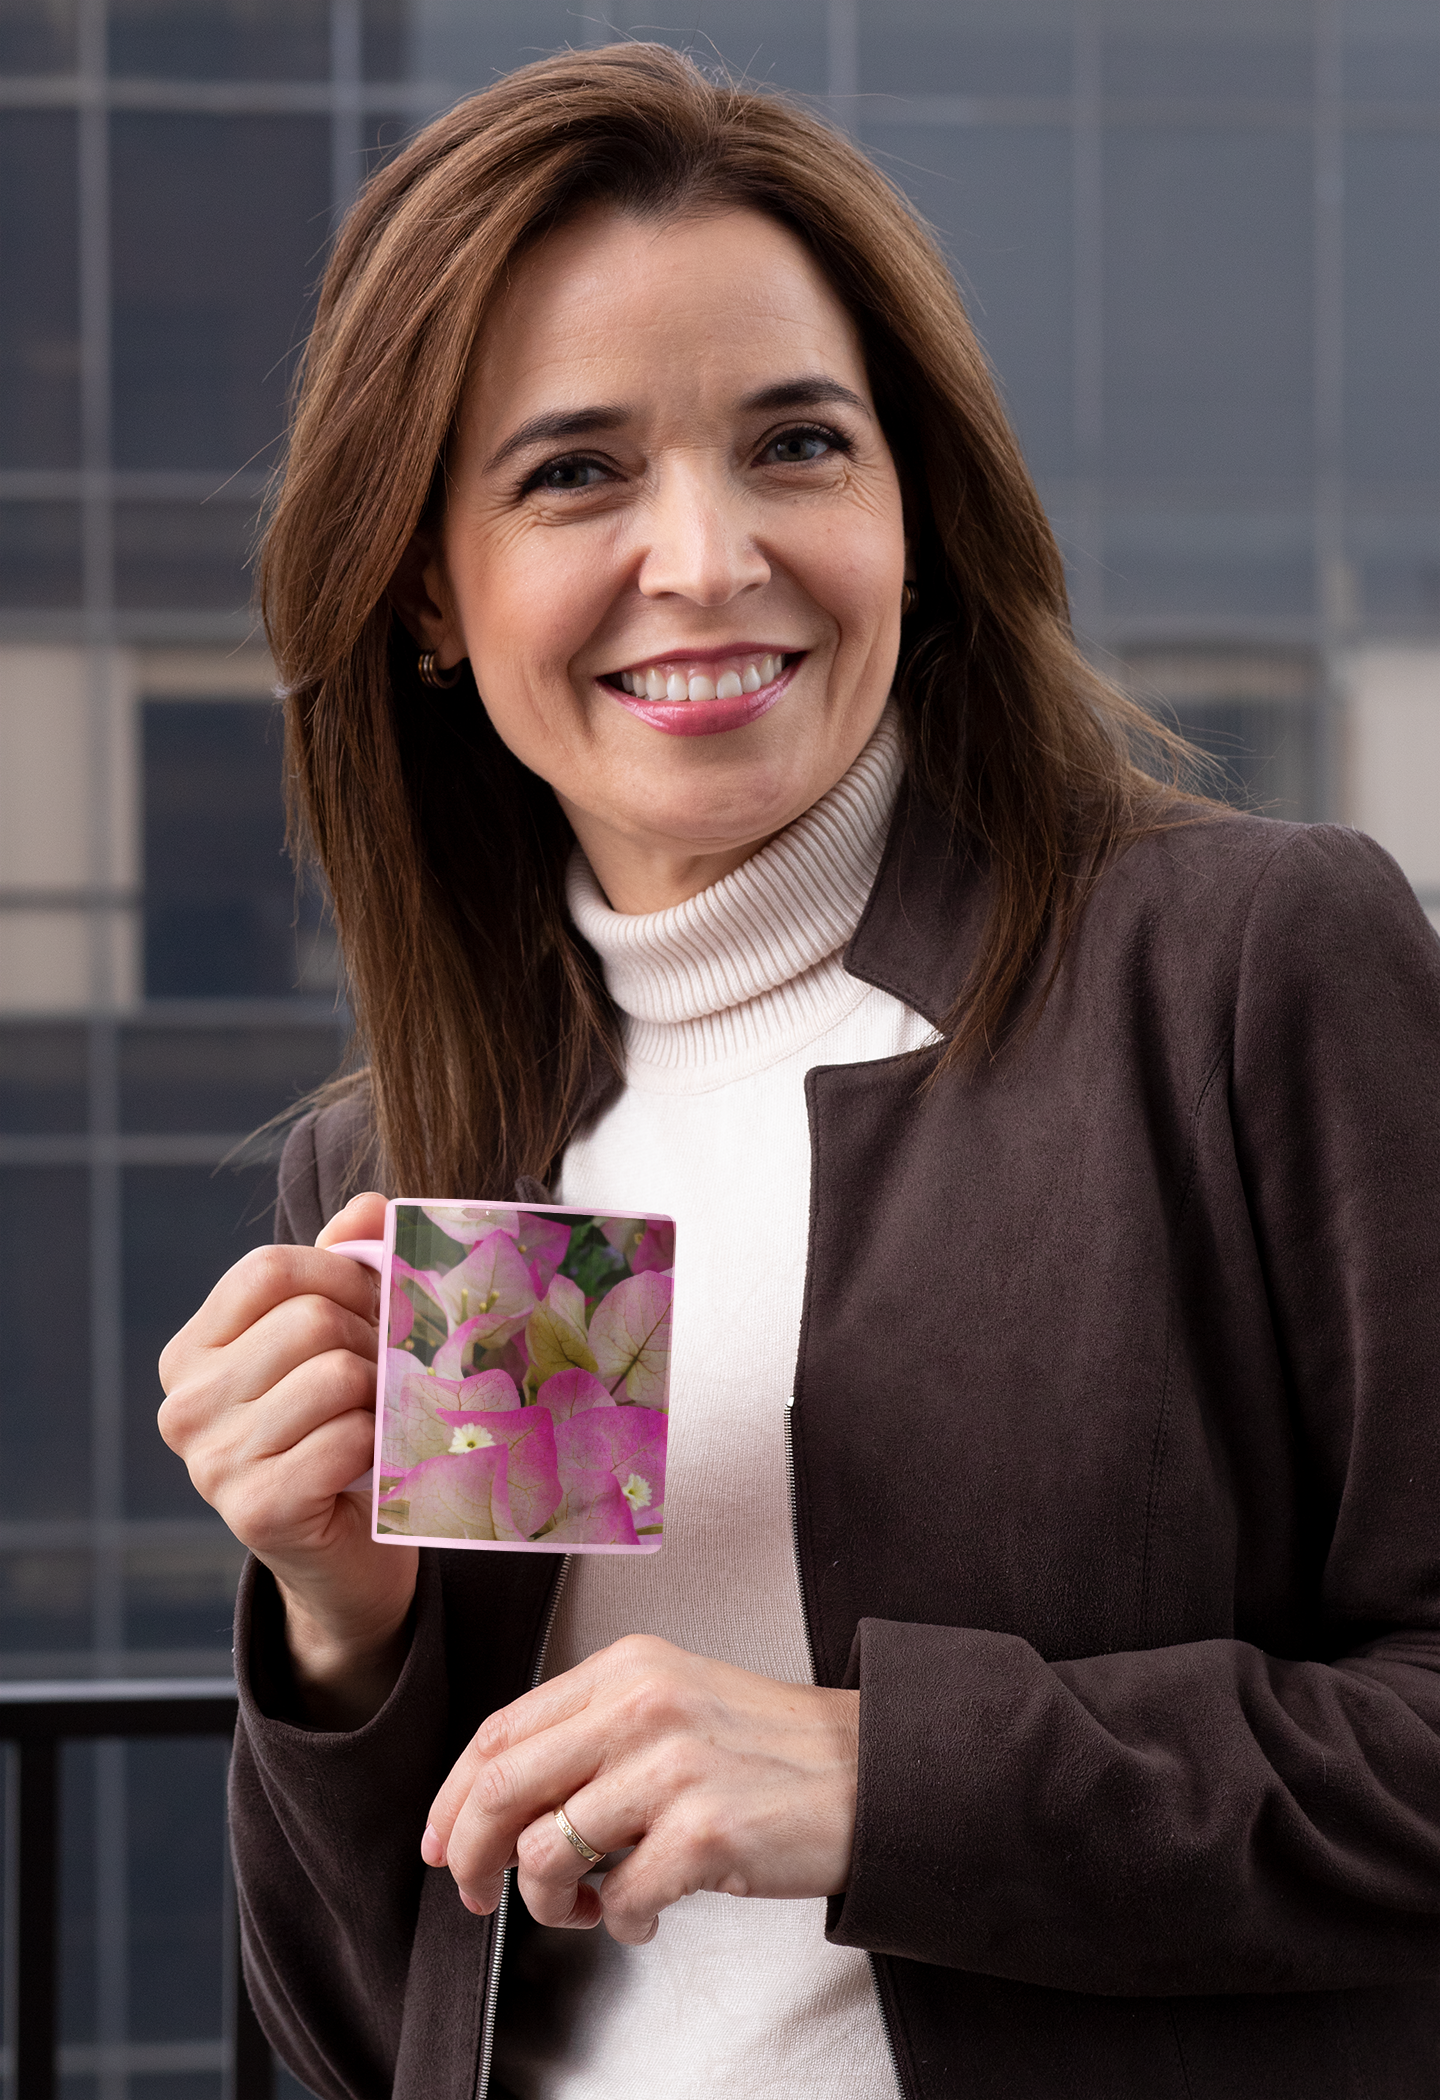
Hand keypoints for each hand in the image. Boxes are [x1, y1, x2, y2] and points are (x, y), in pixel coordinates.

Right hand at [158, 1190, 418, 1725]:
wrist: (347, 1558)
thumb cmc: (342, 1433)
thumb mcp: (340, 1341)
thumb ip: (347, 1267)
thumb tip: (369, 1205)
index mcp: (193, 1353)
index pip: (269, 1268)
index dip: (345, 1274)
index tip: (379, 1306)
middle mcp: (185, 1406)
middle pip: (309, 1318)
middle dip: (375, 1338)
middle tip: (393, 1373)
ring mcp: (212, 1463)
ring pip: (335, 1374)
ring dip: (382, 1393)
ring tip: (383, 1416)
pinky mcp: (256, 1510)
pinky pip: (347, 1436)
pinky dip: (381, 1443)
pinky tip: (376, 1462)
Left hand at [421, 1634, 859, 1942]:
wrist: (869, 1771)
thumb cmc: (767, 1747)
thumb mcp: (671, 1701)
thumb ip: (590, 1731)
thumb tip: (497, 1803)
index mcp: (627, 1667)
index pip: (502, 1731)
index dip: (453, 1797)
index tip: (439, 1842)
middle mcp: (643, 1705)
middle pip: (503, 1788)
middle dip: (471, 1856)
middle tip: (477, 1894)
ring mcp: (674, 1767)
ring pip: (549, 1853)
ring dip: (550, 1903)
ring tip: (588, 1906)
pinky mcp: (707, 1831)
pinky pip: (621, 1900)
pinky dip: (621, 1924)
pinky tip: (645, 1914)